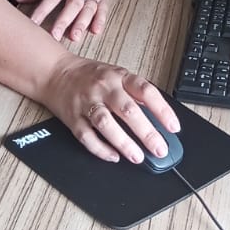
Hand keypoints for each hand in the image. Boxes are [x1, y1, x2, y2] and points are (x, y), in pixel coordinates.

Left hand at [14, 0, 111, 41]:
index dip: (43, 9)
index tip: (34, 22)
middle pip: (73, 3)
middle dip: (64, 20)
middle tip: (55, 36)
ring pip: (89, 8)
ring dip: (82, 23)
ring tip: (74, 37)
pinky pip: (103, 9)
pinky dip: (100, 20)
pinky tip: (95, 30)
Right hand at [42, 58, 180, 163]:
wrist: (56, 73)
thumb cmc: (90, 76)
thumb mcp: (117, 75)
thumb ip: (135, 93)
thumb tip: (158, 118)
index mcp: (119, 76)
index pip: (145, 91)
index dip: (162, 110)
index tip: (173, 127)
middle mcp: (104, 88)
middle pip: (128, 110)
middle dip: (146, 132)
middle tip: (159, 149)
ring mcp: (87, 103)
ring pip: (106, 124)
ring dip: (124, 142)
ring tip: (137, 157)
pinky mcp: (73, 118)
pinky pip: (86, 136)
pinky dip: (100, 149)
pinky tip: (113, 157)